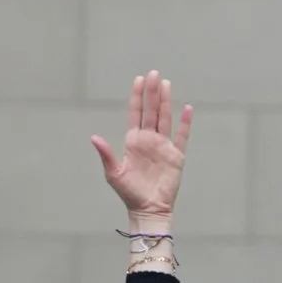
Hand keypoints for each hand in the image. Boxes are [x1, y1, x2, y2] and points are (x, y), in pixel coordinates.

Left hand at [90, 68, 191, 226]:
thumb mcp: (114, 174)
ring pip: (165, 118)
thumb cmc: (129, 193)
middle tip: (154, 73)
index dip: (137, 97)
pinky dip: (186, 123)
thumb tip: (94, 138)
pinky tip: (187, 109)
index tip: (139, 80)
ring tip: (166, 84)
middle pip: (151, 111)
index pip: (136, 113)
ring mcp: (163, 146)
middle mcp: (149, 140)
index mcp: (133, 142)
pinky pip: (182, 136)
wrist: (148, 209)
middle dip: (152, 92)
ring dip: (166, 101)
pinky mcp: (176, 156)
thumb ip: (106, 154)